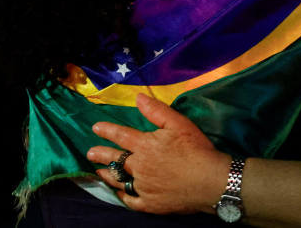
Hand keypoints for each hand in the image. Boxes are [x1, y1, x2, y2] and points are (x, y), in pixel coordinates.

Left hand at [87, 93, 230, 214]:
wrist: (210, 181)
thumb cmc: (196, 150)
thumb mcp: (179, 124)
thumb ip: (157, 111)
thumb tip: (138, 97)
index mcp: (145, 146)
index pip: (121, 136)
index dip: (107, 130)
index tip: (95, 127)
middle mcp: (139, 167)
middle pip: (115, 159)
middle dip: (100, 154)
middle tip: (90, 153)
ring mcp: (143, 187)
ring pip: (119, 181)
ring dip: (107, 175)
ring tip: (98, 171)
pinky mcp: (150, 204)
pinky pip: (131, 201)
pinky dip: (123, 197)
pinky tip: (120, 194)